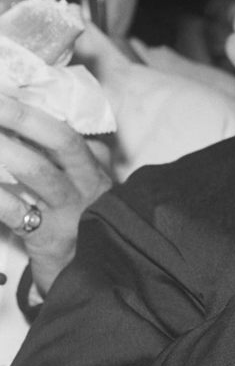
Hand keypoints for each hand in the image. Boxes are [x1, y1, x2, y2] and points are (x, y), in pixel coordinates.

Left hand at [0, 92, 113, 294]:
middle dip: (24, 117)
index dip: (41, 108)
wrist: (87, 274)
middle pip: (62, 140)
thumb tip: (28, 116)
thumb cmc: (75, 221)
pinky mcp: (49, 237)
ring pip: (37, 172)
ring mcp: (70, 209)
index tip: (10, 91)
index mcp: (93, 165)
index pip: (73, 126)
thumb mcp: (79, 184)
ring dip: (4, 152)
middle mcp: (87, 182)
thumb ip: (65, 155)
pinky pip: (16, 212)